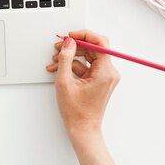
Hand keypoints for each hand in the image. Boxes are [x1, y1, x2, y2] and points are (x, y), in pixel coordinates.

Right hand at [46, 30, 120, 164]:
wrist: (82, 130)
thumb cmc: (76, 112)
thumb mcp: (65, 82)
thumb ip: (66, 58)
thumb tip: (69, 42)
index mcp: (106, 72)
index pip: (100, 42)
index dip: (85, 35)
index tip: (71, 35)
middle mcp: (109, 73)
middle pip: (93, 48)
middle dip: (75, 46)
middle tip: (59, 46)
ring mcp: (105, 77)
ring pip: (88, 57)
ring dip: (71, 56)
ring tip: (56, 59)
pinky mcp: (99, 81)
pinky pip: (87, 66)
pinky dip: (73, 66)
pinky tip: (59, 68)